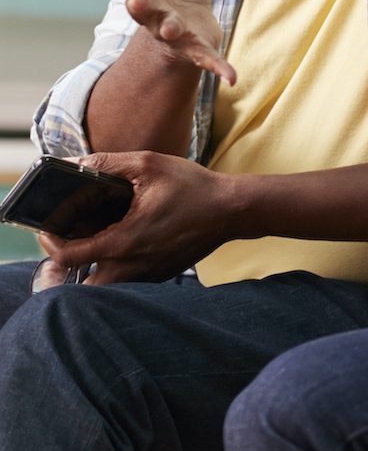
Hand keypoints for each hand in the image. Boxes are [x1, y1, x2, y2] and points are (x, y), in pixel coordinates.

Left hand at [37, 151, 237, 284]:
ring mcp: (148, 274)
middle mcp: (133, 265)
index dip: (49, 241)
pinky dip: (117, 267)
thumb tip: (75, 164)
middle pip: (81, 285)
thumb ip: (107, 163)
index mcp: (123, 242)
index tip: (49, 227)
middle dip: (68, 268)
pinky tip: (125, 241)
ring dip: (92, 269)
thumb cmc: (194, 187)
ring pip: (104, 287)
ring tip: (95, 242)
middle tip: (70, 242)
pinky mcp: (161, 274)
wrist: (235, 210)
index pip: (68, 256)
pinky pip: (128, 280)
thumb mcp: (149, 164)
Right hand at [91, 0, 235, 84]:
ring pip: (167, 31)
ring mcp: (171, 29)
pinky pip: (206, 60)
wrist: (192, 12)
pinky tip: (233, 78)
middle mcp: (149, 8)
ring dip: (169, 29)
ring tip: (173, 27)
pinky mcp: (196, 47)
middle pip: (138, 8)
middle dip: (136, 5)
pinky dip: (218, 68)